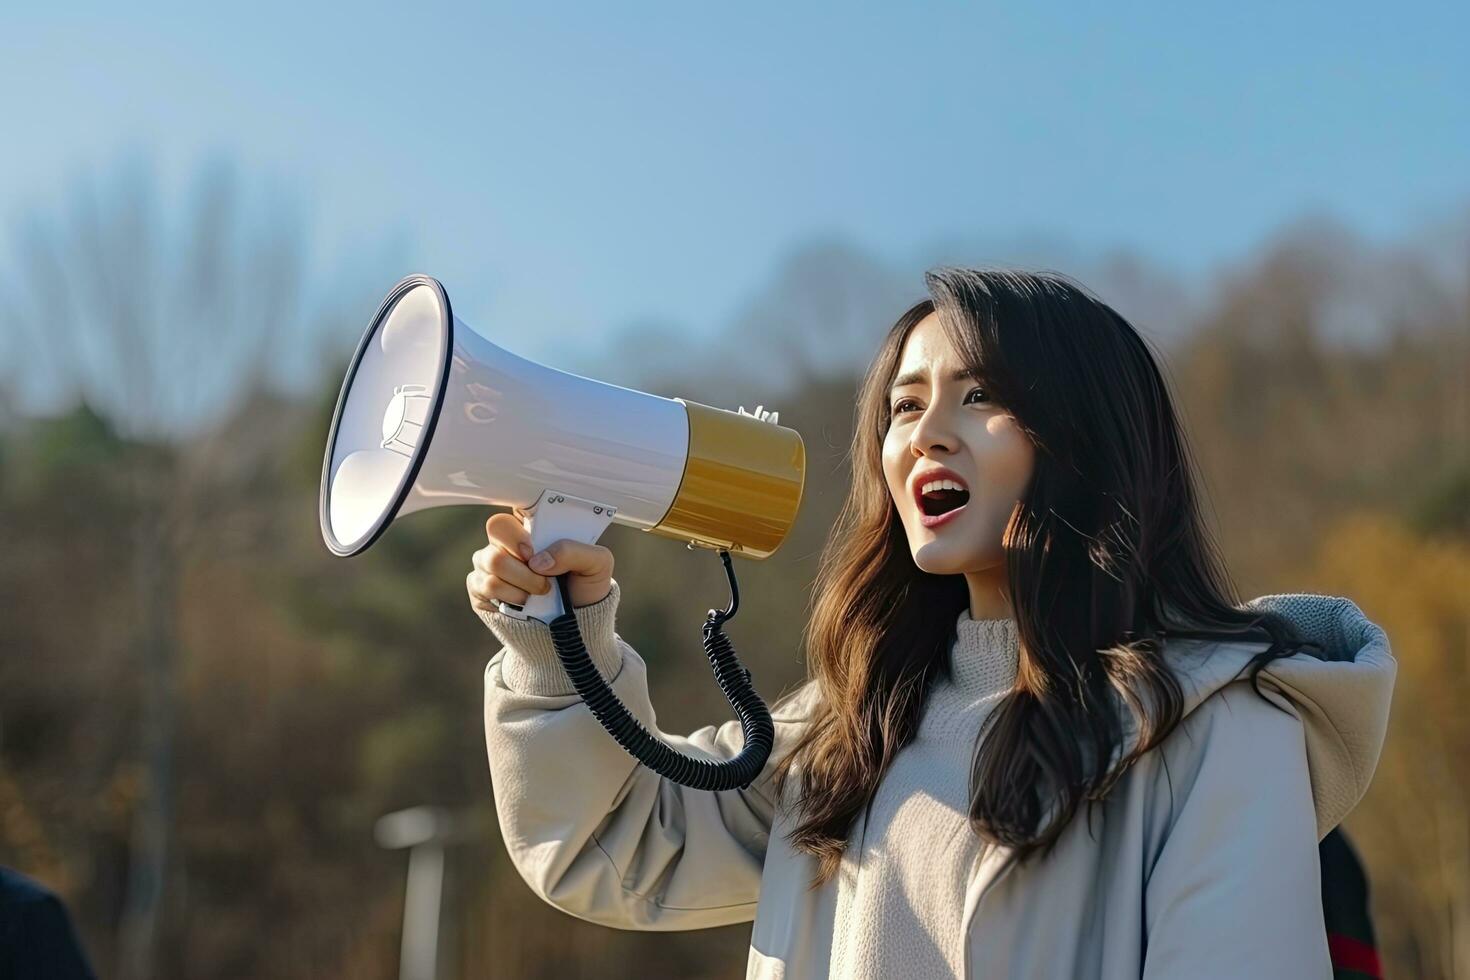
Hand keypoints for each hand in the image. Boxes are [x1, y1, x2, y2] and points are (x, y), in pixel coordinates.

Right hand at [467, 507, 614, 614]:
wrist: (575, 626)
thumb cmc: (585, 585)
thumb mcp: (598, 563)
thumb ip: (574, 551)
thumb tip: (538, 562)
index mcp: (536, 526)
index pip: (517, 502)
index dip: (522, 514)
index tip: (537, 537)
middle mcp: (508, 541)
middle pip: (496, 526)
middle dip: (522, 552)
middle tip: (542, 572)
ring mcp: (491, 564)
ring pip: (492, 559)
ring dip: (523, 580)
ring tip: (542, 592)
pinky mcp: (480, 589)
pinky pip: (486, 585)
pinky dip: (511, 596)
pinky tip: (524, 603)